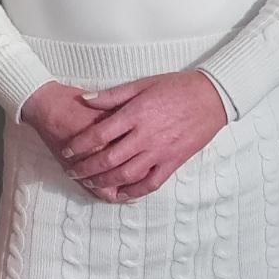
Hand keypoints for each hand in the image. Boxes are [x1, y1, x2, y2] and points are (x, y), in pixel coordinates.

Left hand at [55, 69, 228, 201]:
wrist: (212, 97)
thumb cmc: (177, 87)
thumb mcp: (142, 84)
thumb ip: (112, 95)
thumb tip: (84, 99)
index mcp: (135, 114)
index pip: (98, 134)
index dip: (78, 145)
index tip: (67, 151)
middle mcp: (145, 136)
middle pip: (108, 159)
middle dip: (85, 169)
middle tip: (72, 172)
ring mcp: (160, 151)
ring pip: (126, 174)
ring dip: (104, 182)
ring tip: (90, 184)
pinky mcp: (173, 162)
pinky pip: (150, 183)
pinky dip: (134, 192)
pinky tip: (121, 194)